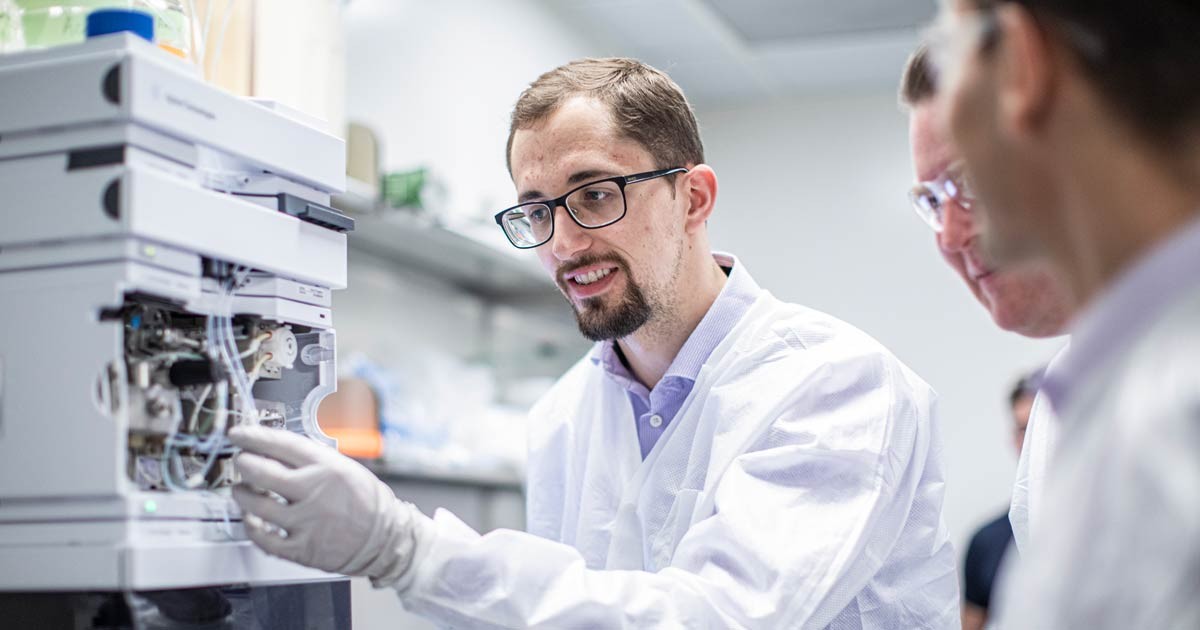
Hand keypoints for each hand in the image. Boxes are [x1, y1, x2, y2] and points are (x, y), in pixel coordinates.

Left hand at [228, 425, 423, 585]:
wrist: (384, 539)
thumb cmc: (366, 502)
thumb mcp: (344, 467)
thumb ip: (311, 460)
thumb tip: (276, 450)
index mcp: (327, 467)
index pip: (281, 444)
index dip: (254, 437)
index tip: (239, 434)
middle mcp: (314, 492)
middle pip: (262, 472)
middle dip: (244, 463)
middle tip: (241, 461)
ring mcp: (306, 521)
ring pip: (256, 505)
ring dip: (242, 494)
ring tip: (241, 490)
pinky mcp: (301, 548)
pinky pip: (263, 538)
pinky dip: (251, 527)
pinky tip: (251, 519)